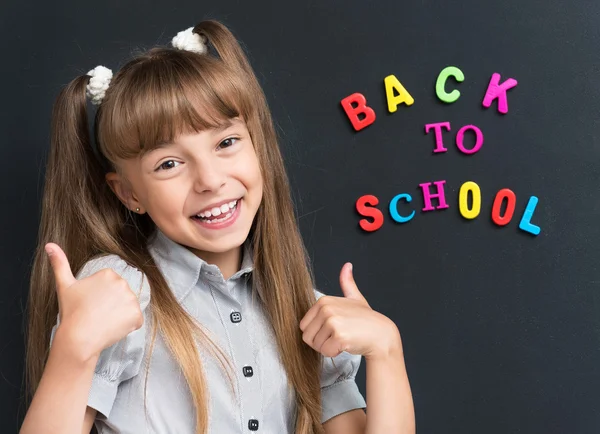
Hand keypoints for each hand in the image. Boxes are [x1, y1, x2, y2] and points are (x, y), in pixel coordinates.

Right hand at [46, 243, 143, 360]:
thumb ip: (60, 263)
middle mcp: (123, 283)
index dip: (100, 297)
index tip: (91, 304)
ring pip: (128, 308)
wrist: (78, 337)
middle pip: (121, 295)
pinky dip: (128, 326)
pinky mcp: (137, 315)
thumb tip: (49, 244)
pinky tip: (113, 328)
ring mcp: (132, 299)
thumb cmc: (71, 312)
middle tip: (96, 314)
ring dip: (120, 315)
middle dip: (111, 305)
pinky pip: (136, 320)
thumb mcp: (64, 285)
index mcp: (108, 274)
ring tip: (103, 321)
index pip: (110, 286)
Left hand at [299, 262, 401, 359]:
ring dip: (328, 348)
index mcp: (324, 301)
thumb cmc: (366, 320)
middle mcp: (326, 309)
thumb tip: (347, 265)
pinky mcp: (338, 336)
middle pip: (307, 336)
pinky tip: (346, 345)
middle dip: (321, 342)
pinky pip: (325, 352)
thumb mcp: (355, 298)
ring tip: (344, 339)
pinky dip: (334, 353)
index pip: (304, 326)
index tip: (334, 329)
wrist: (382, 335)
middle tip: (338, 336)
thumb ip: (347, 283)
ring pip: (316, 346)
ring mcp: (332, 321)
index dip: (317, 333)